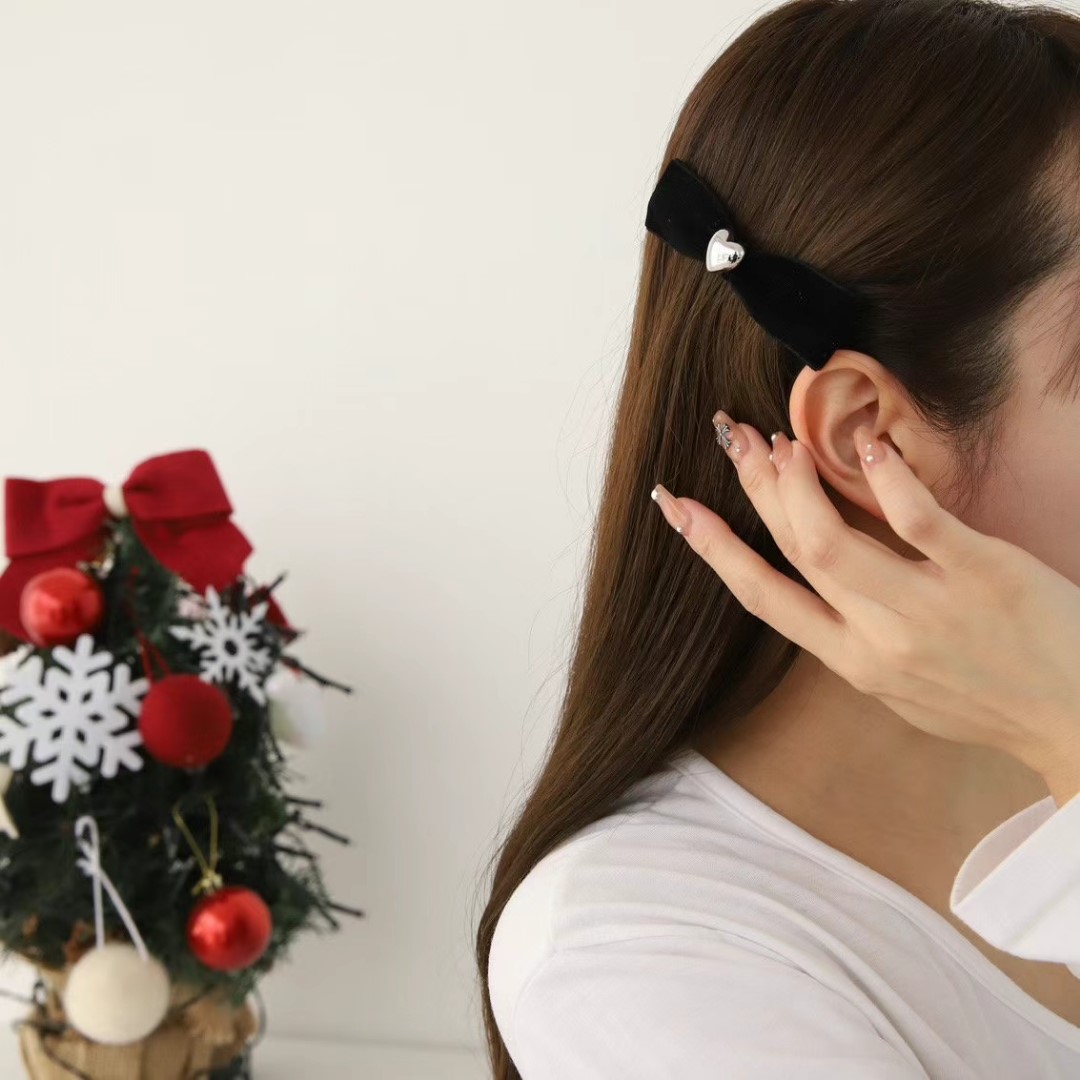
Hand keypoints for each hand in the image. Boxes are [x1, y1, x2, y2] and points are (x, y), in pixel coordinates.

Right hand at [651, 419, 1079, 783]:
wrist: (1077, 721)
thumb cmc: (989, 702)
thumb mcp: (902, 689)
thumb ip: (855, 639)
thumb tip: (820, 589)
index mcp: (852, 662)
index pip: (761, 597)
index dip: (712, 547)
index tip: (676, 507)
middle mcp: (878, 638)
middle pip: (794, 552)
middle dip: (753, 489)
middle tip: (731, 438)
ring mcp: (928, 607)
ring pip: (833, 541)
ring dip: (798, 484)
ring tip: (781, 441)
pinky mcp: (982, 575)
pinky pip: (919, 520)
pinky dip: (883, 479)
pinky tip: (864, 444)